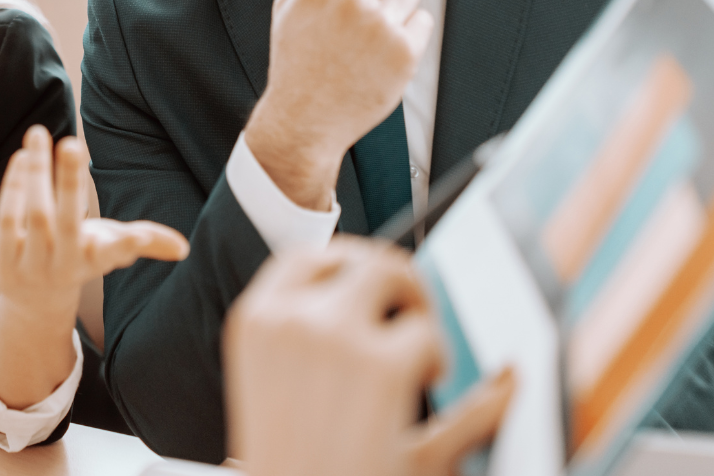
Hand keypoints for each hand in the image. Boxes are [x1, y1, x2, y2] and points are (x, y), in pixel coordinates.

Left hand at [0, 127, 188, 409]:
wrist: (34, 298)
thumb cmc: (79, 257)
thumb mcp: (111, 249)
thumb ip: (147, 242)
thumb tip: (183, 247)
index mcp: (95, 260)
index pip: (112, 253)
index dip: (126, 245)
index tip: (136, 236)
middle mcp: (63, 265)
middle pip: (67, 222)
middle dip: (69, 183)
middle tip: (72, 143)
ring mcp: (31, 264)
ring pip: (34, 215)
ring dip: (36, 173)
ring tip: (37, 133)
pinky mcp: (2, 261)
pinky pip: (7, 220)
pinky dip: (15, 187)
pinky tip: (21, 157)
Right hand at [225, 237, 513, 475]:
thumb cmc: (289, 466)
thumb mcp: (278, 393)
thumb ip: (307, 337)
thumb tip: (370, 294)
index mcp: (255, 323)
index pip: (310, 259)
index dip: (351, 267)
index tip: (375, 289)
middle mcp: (292, 320)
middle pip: (368, 264)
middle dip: (402, 288)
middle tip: (414, 322)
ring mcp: (337, 339)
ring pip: (407, 296)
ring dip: (426, 326)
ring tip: (422, 368)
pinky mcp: (385, 370)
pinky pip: (435, 342)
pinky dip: (458, 370)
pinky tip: (447, 389)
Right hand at [244, 0, 433, 209]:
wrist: (304, 118)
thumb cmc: (296, 63)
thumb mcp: (288, 8)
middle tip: (367, 8)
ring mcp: (381, 25)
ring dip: (396, 8)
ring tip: (373, 34)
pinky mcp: (404, 51)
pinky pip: (423, 20)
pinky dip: (409, 33)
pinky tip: (384, 50)